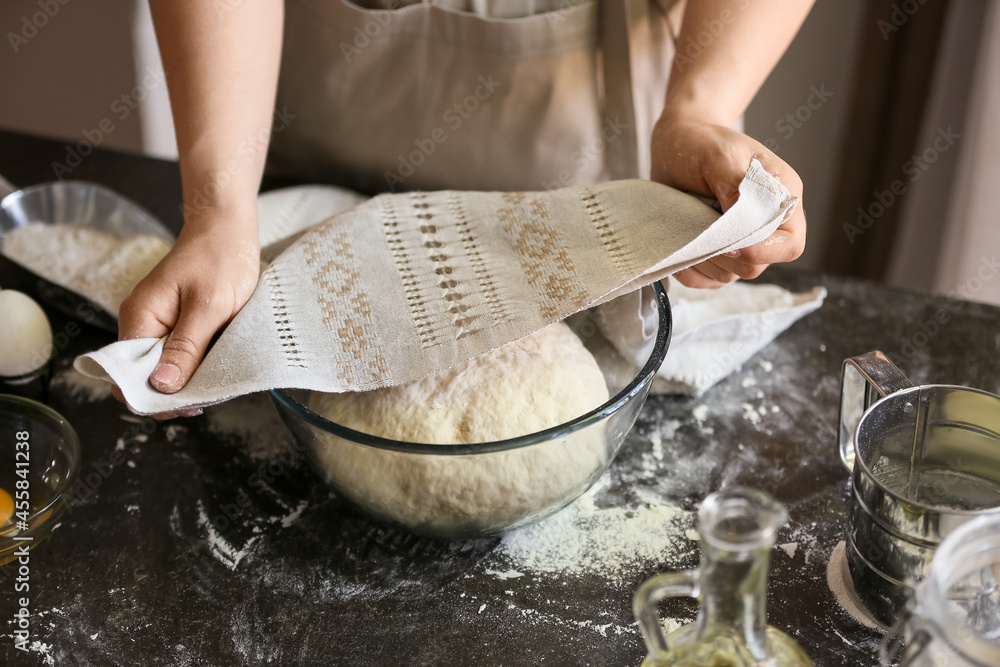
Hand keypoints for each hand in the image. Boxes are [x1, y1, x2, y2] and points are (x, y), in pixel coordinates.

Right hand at [114, 213, 259, 417]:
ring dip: (188, 380)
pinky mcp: (176, 322)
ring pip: (164, 366)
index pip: (126, 375)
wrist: (227, 228)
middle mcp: (141, 323)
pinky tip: (216, 367)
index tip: (186, 406)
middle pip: (145, 375)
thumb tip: (161, 386)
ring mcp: (158, 323)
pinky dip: (195, 364)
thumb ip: (185, 348)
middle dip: (173, 393)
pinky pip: (179, 353)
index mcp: (139, 318)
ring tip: (217, 384)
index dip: (152, 398)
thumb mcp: (208, 307)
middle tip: (209, 397)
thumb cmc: (220, 258)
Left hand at [650, 113, 805, 287]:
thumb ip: (735, 187)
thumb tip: (744, 222)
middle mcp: (766, 225)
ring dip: (701, 257)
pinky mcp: (715, 254)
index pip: (789, 245)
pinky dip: (687, 267)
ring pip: (728, 276)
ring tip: (686, 222)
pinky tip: (678, 241)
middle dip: (721, 252)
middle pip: (755, 267)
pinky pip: (704, 279)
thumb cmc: (702, 142)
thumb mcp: (719, 155)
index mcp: (782, 198)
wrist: (677, 142)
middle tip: (696, 221)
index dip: (759, 250)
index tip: (724, 237)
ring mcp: (740, 243)